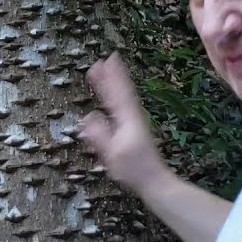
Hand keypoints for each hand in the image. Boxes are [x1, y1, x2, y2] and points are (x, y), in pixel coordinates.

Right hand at [79, 52, 169, 194]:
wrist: (154, 180)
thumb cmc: (133, 169)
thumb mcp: (113, 154)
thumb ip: (99, 136)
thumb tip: (87, 116)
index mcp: (127, 120)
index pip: (117, 93)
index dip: (111, 77)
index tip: (104, 61)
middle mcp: (132, 117)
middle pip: (121, 91)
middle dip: (112, 76)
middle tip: (103, 60)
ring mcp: (134, 122)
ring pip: (124, 97)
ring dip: (115, 83)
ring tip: (107, 70)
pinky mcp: (134, 129)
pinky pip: (124, 105)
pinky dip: (118, 96)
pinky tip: (113, 96)